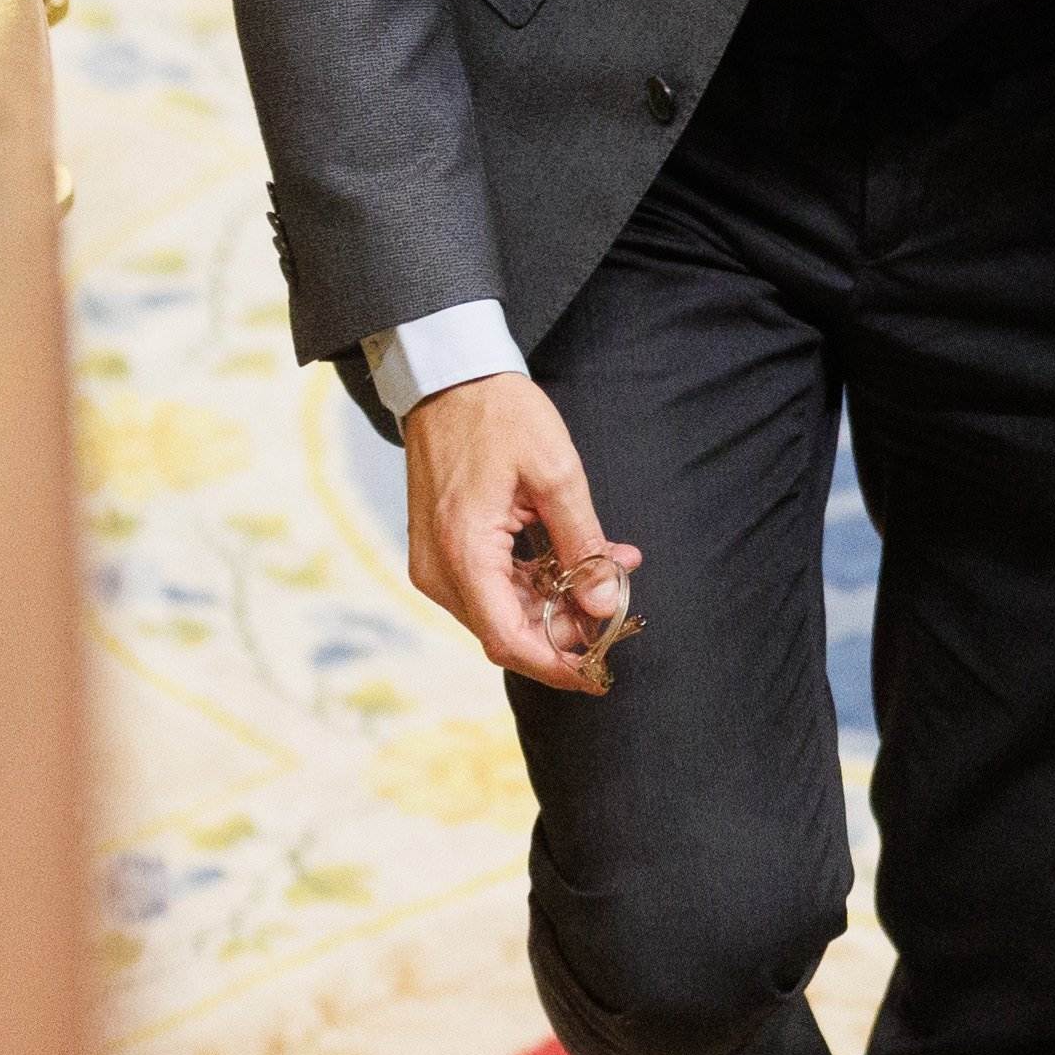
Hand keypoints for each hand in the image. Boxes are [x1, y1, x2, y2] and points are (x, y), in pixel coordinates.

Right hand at [402, 370, 639, 691]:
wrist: (449, 378)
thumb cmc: (499, 415)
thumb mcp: (555, 473)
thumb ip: (581, 543)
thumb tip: (601, 605)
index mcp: (463, 553)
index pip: (509, 640)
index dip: (556, 666)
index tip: (599, 676)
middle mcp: (440, 570)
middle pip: (507, 631)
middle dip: (566, 629)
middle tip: (618, 602)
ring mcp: (437, 561)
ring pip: (503, 611)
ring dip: (557, 602)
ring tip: (611, 567)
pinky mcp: (444, 549)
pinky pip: (492, 586)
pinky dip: (536, 582)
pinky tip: (579, 557)